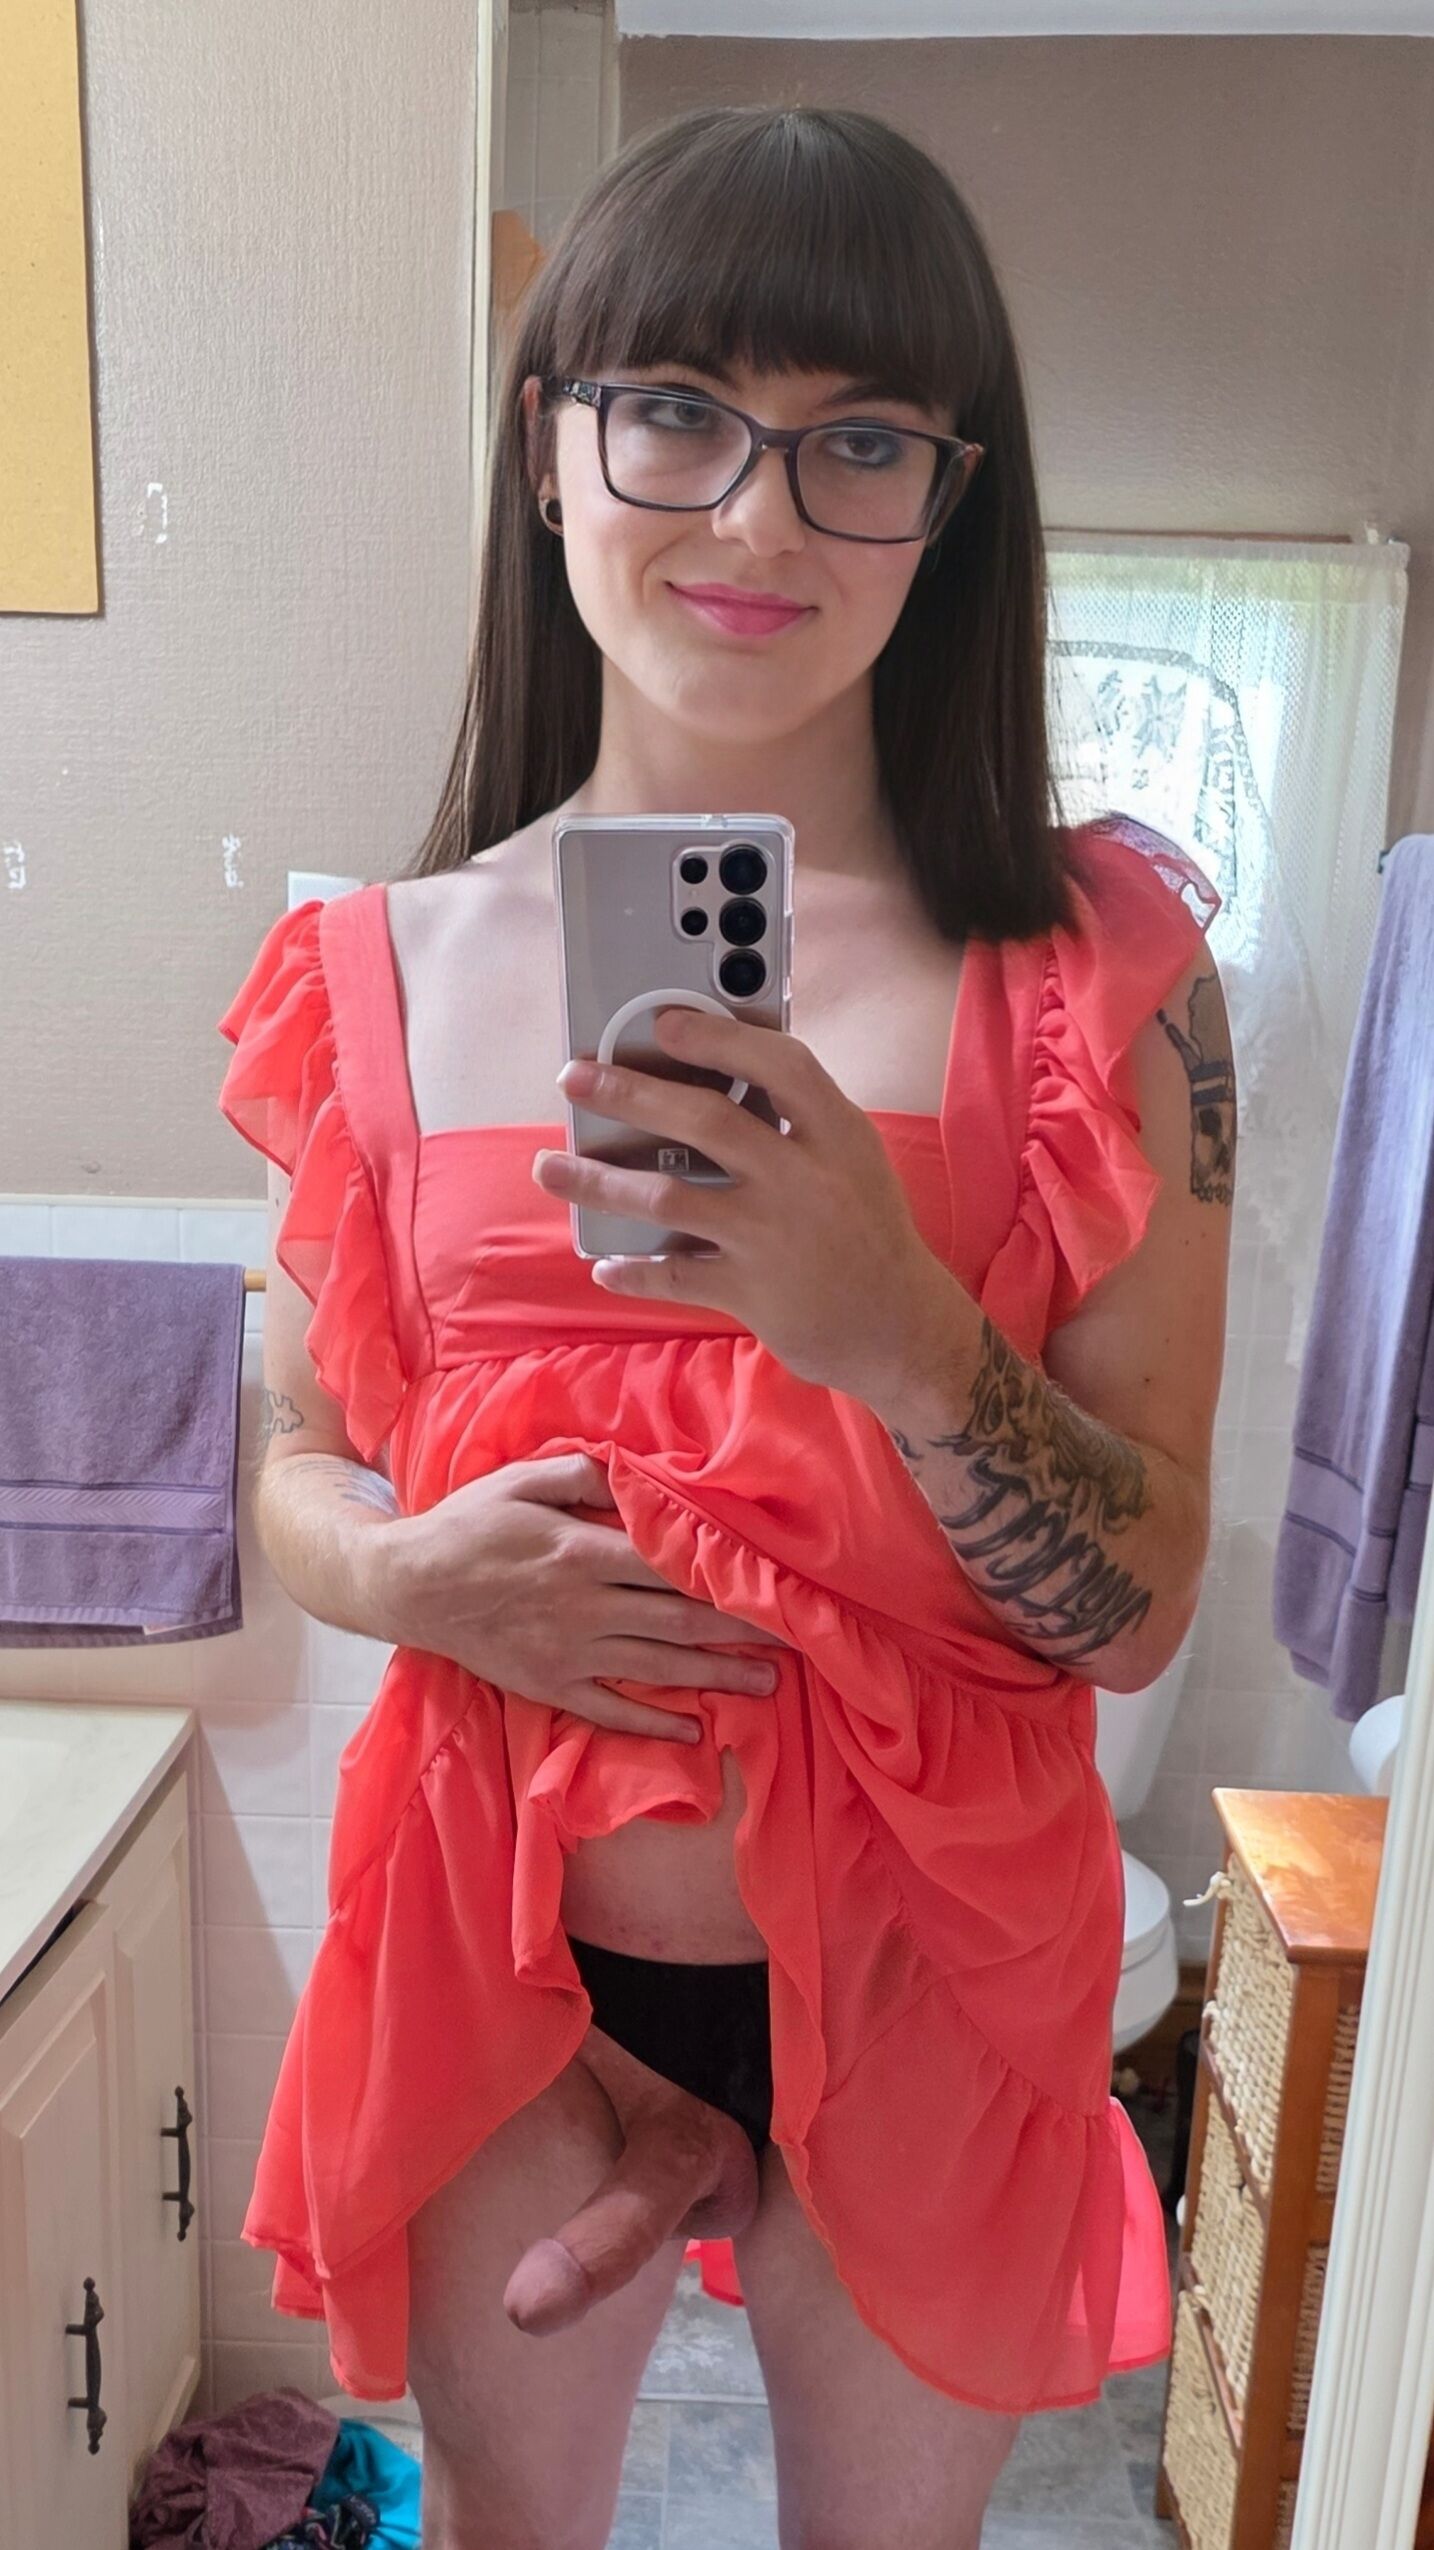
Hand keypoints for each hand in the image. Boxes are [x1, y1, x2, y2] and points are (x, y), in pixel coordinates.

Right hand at [378, 1450, 789, 1740]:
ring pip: (656, 1667)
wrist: (406, 1587)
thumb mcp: (517, 1481)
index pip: (666, 1564)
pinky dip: (654, 1723)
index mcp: (579, 1551)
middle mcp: (582, 1607)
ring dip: (715, 1676)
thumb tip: (633, 1470)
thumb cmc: (466, 1526)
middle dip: (740, 1630)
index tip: (770, 1578)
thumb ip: (578, 1473)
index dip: (722, 1574)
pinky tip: (694, 1729)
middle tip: (796, 1638)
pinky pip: (611, 1711)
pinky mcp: (550, 1686)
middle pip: (676, 1619)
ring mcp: (568, 1653)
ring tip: (768, 1682)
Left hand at [534, 1004, 949, 1402]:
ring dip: (600, 1181)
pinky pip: (675, 1275)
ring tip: (550, 1168)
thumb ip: (798, 1120)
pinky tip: (605, 1263)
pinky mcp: (753, 1292)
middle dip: (630, 1093)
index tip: (662, 1021)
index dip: (718, 1038)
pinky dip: (633, 1270)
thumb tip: (717, 1074)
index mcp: (836, 1134)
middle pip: (706, 1121)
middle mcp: (804, 1178)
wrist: (900, 1328)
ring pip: (669, 1198)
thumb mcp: (852, 1160)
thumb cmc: (868, 1232)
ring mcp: (774, 1236)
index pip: (778, 1065)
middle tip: (575, 1079)